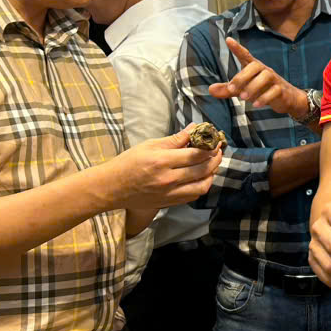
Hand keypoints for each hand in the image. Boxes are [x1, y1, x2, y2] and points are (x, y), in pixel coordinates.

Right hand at [107, 128, 221, 209]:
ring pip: (202, 185)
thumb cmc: (128, 163)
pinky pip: (193, 195)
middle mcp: (168, 179)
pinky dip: (202, 185)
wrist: (112, 187)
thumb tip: (194, 128)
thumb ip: (174, 139)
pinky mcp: (170, 202)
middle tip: (218, 150)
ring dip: (212, 173)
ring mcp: (170, 193)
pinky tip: (203, 176)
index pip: (195, 154)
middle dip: (215, 158)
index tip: (215, 140)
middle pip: (202, 169)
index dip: (210, 147)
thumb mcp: (149, 145)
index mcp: (161, 161)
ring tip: (213, 163)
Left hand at [208, 37, 306, 117]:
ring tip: (243, 98)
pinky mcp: (281, 90)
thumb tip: (210, 89)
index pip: (245, 55)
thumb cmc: (262, 90)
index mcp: (254, 68)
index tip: (228, 40)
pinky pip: (274, 91)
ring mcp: (274, 80)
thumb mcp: (243, 89)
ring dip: (253, 87)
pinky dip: (264, 98)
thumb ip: (227, 90)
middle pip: (255, 66)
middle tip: (232, 89)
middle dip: (242, 77)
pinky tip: (255, 105)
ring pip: (266, 77)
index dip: (237, 48)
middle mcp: (264, 70)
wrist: (287, 98)